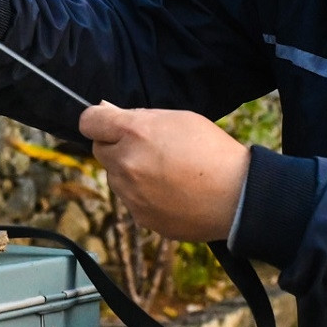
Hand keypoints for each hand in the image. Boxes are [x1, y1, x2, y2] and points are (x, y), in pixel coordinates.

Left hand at [80, 103, 249, 241]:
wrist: (238, 197)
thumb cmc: (212, 151)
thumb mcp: (178, 119)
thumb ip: (138, 115)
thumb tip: (107, 110)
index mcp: (134, 132)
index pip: (89, 121)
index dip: (98, 120)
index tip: (106, 123)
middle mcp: (126, 163)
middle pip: (99, 150)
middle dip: (116, 146)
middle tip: (149, 149)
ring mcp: (131, 194)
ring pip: (115, 177)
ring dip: (130, 172)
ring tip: (167, 173)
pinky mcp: (140, 216)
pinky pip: (131, 200)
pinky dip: (144, 195)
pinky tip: (172, 192)